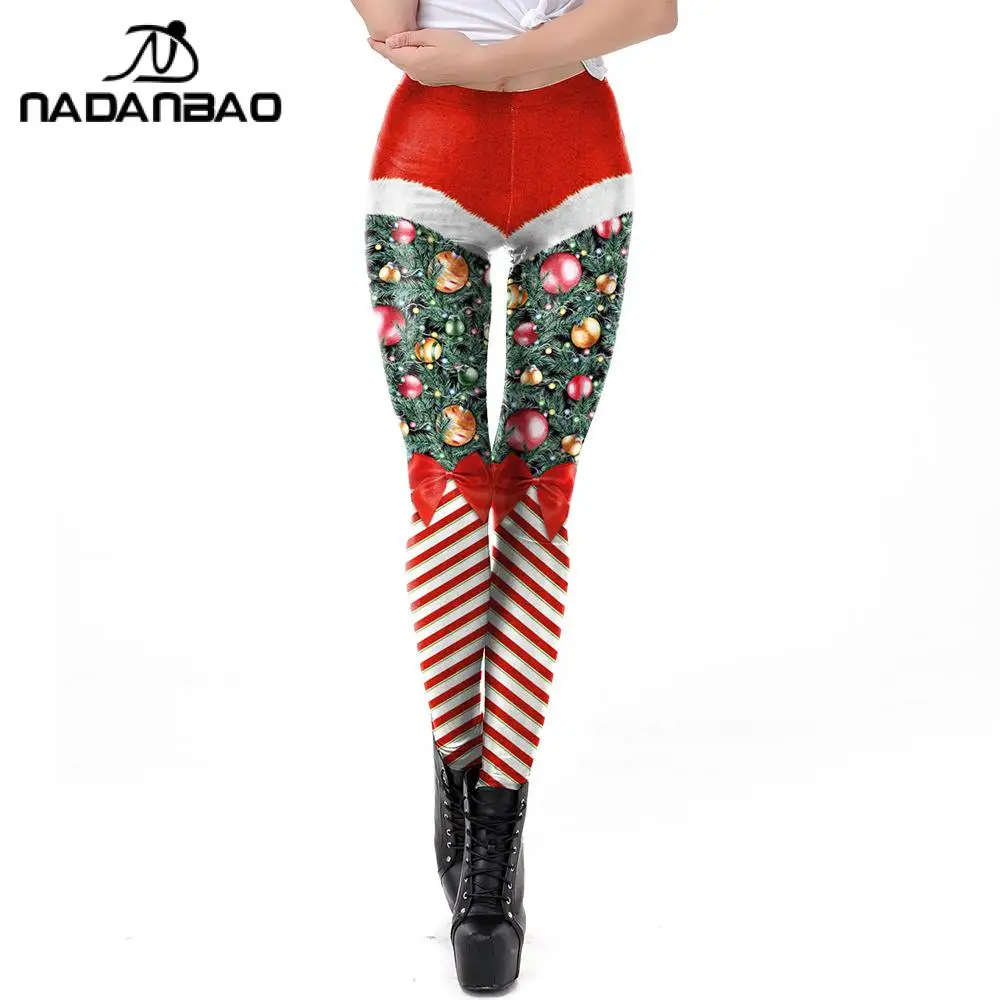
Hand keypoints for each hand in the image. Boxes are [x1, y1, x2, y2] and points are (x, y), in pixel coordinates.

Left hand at [368, 28, 501, 87]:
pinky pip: (414, 70)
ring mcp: (424, 79)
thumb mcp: (431, 36)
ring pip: (404, 66)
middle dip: (385, 51)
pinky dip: (408, 62)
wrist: (477, 67)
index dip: (377, 46)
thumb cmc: (457, 48)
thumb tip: (390, 41)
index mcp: (413, 61)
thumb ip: (409, 39)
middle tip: (376, 43)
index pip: (389, 52)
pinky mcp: (431, 81)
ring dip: (397, 57)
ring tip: (392, 48)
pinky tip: (410, 57)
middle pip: (395, 61)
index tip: (369, 40)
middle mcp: (415, 73)